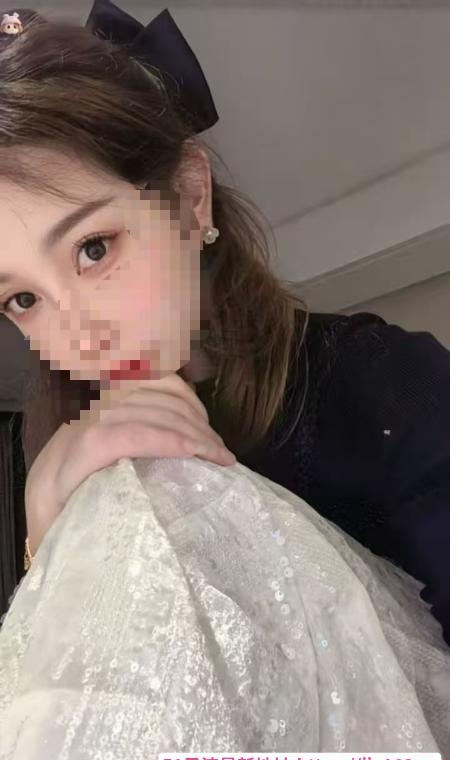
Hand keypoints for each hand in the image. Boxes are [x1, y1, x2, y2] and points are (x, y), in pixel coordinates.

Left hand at [25, 374, 234, 554]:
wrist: (40, 494)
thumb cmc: (59, 524)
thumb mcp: (67, 535)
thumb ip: (92, 528)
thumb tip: (143, 523)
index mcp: (65, 463)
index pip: (114, 437)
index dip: (160, 438)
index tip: (197, 455)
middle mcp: (76, 426)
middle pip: (140, 412)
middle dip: (189, 430)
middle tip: (223, 458)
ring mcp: (93, 405)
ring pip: (149, 393)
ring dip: (191, 414)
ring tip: (216, 444)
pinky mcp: (107, 396)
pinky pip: (148, 381)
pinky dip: (180, 393)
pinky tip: (200, 416)